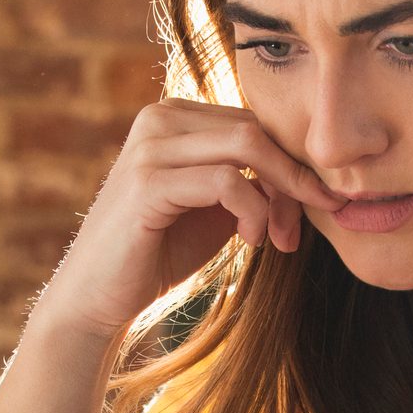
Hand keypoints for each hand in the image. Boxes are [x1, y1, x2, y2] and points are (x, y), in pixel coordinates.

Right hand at [32, 99, 343, 343]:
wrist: (98, 297)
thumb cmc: (159, 252)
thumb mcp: (217, 207)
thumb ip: (253, 180)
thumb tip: (309, 172)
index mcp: (175, 115)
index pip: (254, 121)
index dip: (291, 163)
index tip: (314, 206)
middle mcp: (159, 117)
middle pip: (256, 128)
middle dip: (293, 177)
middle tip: (304, 224)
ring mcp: (150, 146)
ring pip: (248, 145)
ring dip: (278, 196)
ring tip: (276, 237)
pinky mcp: (148, 182)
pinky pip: (226, 181)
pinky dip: (252, 211)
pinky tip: (251, 240)